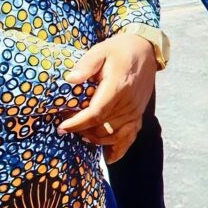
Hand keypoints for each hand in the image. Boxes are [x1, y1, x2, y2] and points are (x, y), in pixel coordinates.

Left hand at [58, 33, 158, 160]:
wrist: (145, 49)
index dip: (78, 123)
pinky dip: (120, 149)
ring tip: (82, 134)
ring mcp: (135, 111)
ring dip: (96, 139)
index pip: (96, 113)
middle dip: (82, 130)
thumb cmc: (119, 49)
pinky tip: (109, 157)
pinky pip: (130, 137)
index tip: (62, 127)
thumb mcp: (101, 50)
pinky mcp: (139, 114)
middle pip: (103, 128)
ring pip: (114, 136)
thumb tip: (70, 79)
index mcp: (118, 87)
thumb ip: (86, 65)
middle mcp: (128, 103)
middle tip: (66, 124)